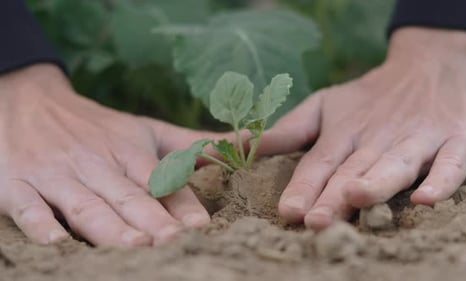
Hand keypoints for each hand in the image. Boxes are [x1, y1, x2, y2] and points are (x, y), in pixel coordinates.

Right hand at [0, 64, 223, 245]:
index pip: (160, 181)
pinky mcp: (18, 185)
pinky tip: (58, 243)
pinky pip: (30, 207)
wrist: (28, 101)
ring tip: (134, 246)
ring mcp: (58, 176)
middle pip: (128, 197)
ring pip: (87, 205)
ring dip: (110, 226)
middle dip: (152, 221)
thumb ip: (193, 143)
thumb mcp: (145, 129)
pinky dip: (41, 224)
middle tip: (175, 242)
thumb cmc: (96, 125)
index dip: (181, 205)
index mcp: (129, 152)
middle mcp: (97, 165)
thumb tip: (248, 139)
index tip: (201, 227)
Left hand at [260, 27, 465, 228]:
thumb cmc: (369, 97)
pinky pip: (450, 164)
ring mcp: (417, 139)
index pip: (320, 163)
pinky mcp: (455, 142)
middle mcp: (377, 138)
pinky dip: (441, 180)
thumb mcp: (323, 106)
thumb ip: (286, 131)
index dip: (304, 187)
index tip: (289, 211)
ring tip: (357, 197)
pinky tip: (426, 199)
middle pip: (353, 170)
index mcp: (344, 133)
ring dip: (377, 182)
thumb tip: (235, 143)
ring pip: (395, 165)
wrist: (431, 66)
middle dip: (334, 196)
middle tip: (316, 221)